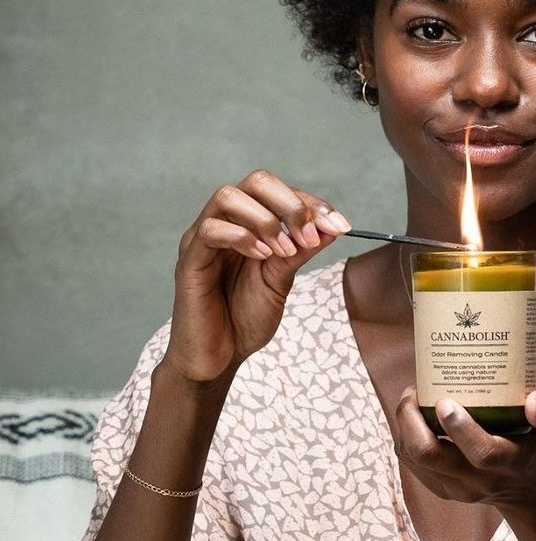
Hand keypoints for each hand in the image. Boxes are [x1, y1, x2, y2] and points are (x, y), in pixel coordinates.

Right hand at [162, 169, 349, 383]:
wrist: (218, 359)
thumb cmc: (244, 319)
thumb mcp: (281, 281)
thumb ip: (301, 252)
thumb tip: (333, 227)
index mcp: (249, 225)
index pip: (280, 193)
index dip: (313, 204)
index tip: (341, 226)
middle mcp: (225, 224)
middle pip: (256, 181)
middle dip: (291, 203)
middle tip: (311, 235)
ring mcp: (204, 239)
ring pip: (229, 196)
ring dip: (267, 219)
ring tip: (284, 250)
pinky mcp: (190, 260)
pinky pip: (210, 230)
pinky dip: (242, 236)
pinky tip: (262, 256)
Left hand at [394, 388, 535, 510]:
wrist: (530, 487)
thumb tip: (535, 401)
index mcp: (511, 464)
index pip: (482, 452)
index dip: (459, 427)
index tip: (444, 400)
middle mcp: (480, 481)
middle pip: (431, 456)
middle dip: (411, 421)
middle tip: (415, 392)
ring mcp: (457, 489)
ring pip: (414, 459)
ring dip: (404, 425)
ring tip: (412, 398)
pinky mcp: (442, 489)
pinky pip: (411, 463)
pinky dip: (405, 436)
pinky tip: (412, 415)